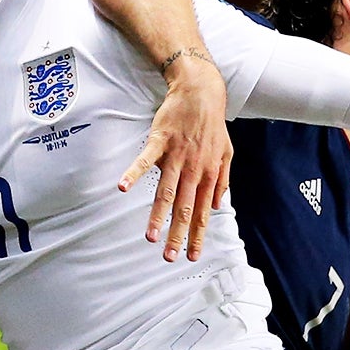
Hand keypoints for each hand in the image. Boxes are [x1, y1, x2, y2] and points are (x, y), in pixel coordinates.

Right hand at [116, 54, 230, 262]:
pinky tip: (122, 187)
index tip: (192, 255)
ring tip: (149, 237)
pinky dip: (133, 173)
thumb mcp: (227, 153)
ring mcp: (177, 156)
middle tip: (169, 257)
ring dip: (157, 215)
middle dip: (177, 235)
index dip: (197, 235)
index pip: (203, 212)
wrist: (202, 92)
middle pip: (184, 208)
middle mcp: (194, 170)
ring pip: (166, 191)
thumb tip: (219, 206)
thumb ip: (223, 180)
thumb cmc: (212, 124)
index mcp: (209, 175)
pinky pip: (145, 160)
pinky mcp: (160, 141)